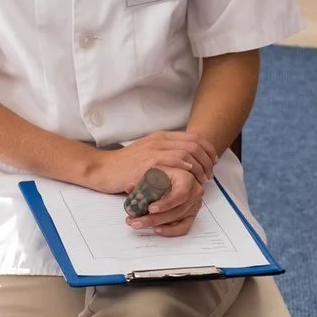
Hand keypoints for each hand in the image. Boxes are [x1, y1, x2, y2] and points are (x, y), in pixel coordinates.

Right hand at [86, 131, 217, 199]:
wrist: (103, 169)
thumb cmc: (125, 166)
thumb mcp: (148, 153)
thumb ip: (166, 153)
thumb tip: (186, 161)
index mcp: (161, 137)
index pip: (194, 137)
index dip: (208, 149)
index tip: (213, 162)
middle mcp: (160, 140)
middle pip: (194, 144)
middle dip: (207, 159)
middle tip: (209, 174)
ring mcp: (154, 150)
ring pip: (187, 152)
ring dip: (199, 166)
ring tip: (201, 179)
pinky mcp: (149, 162)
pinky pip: (173, 161)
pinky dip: (186, 168)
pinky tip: (190, 175)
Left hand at [126, 161, 208, 236]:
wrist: (171, 175)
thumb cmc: (162, 172)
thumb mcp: (152, 170)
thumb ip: (141, 179)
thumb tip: (129, 188)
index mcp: (186, 178)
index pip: (180, 194)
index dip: (166, 203)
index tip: (150, 208)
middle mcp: (194, 191)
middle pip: (176, 210)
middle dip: (154, 218)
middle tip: (137, 221)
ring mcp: (194, 204)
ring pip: (177, 219)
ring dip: (156, 224)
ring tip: (139, 223)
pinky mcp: (191, 215)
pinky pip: (183, 227)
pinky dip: (170, 230)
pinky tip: (156, 229)